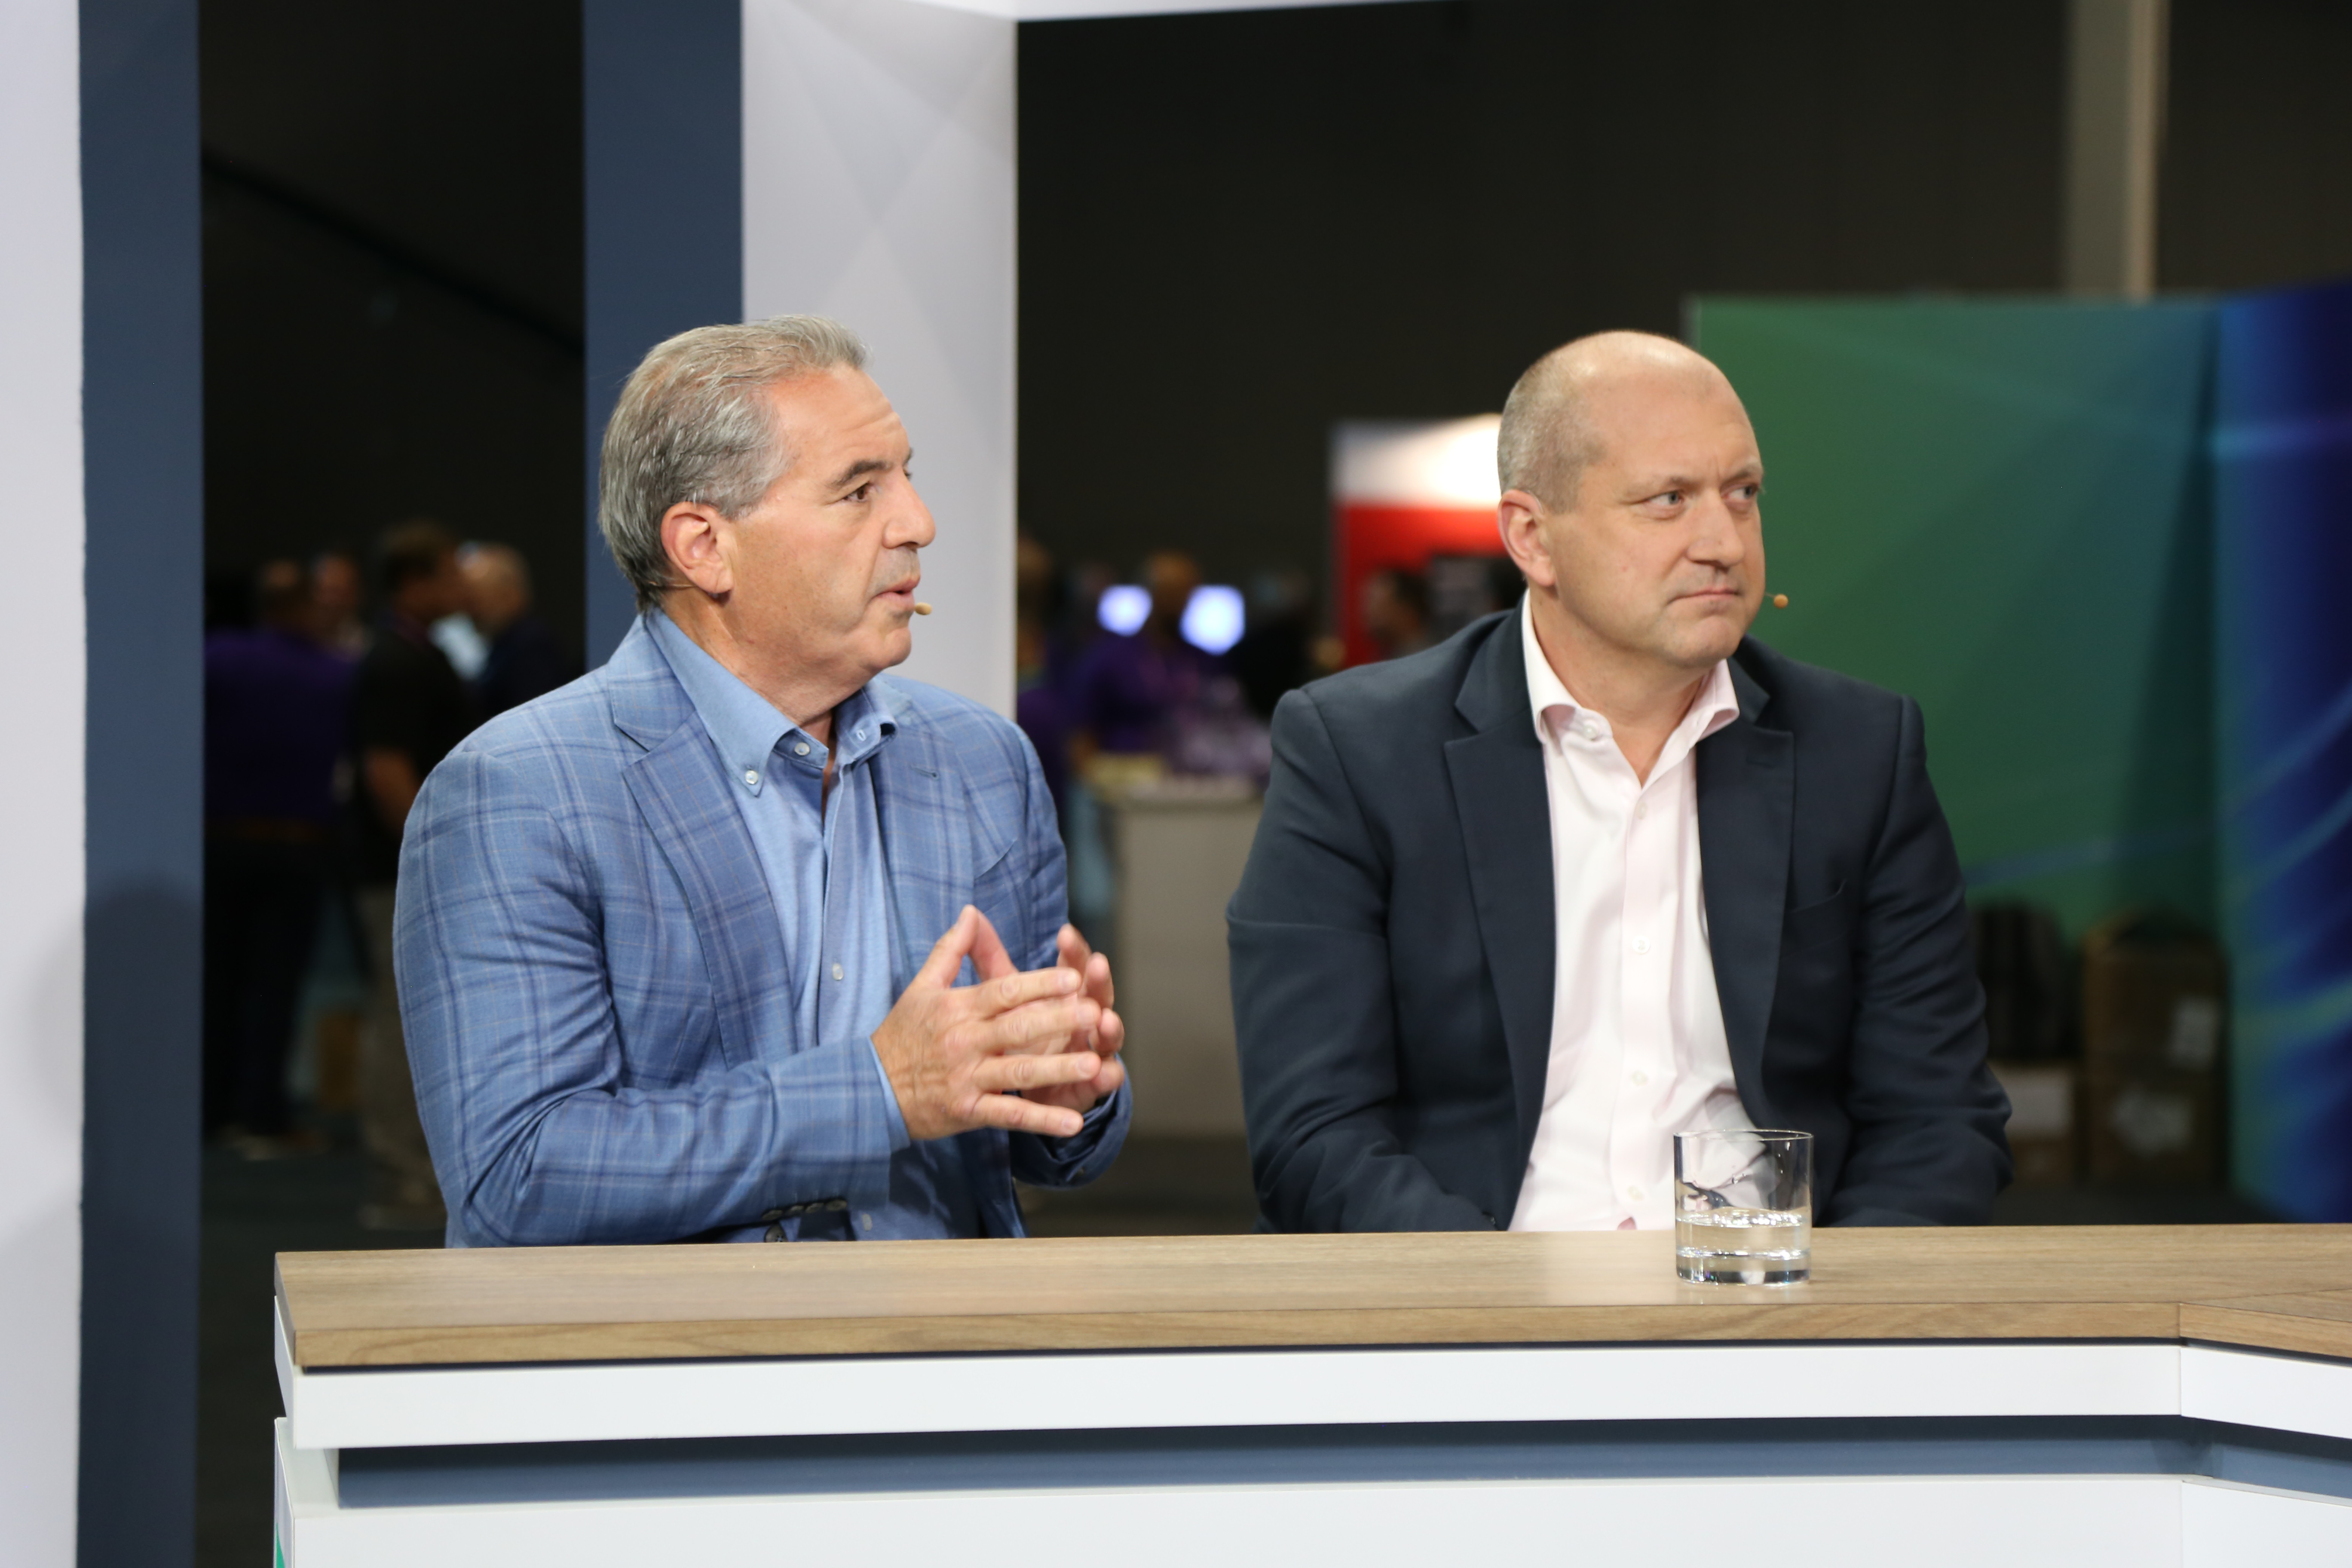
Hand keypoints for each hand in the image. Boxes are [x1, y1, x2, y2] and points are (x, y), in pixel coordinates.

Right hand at [870, 906, 1106, 1139]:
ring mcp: (966, 1078)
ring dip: (1058, 1069)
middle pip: (1017, 1028)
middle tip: (1095, 1013)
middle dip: (1058, 1021)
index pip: (1003, 992)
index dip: (1039, 984)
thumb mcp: (921, 987)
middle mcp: (963, 1041)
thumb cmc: (900, 1035)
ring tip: (1095, 1064)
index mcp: (956, 1008)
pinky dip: (1041, 1121)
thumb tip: (970, 912)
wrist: (870, 1089)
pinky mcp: (967, 1111)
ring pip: (1018, 1071)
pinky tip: (1073, 1123)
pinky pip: (1009, 1115)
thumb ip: (951, 950)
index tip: (1072, 977)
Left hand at [971, 924, 1125, 1119]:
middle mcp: (1084, 1019)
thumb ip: (991, 959)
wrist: (1029, 1086)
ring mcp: (1090, 1051)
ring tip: (1106, 1019)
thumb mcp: (1004, 996)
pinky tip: (1107, 1073)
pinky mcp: (1089, 1084)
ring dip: (1109, 1028)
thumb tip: (971, 915)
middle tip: (1098, 964)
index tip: (1064, 932)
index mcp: (1065, 994)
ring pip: (1106, 1037)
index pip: (1073, 965)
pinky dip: (1106, 1077)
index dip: (1071, 950)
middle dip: (1097, 980)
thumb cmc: (1019, 1033)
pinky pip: (1101, 1081)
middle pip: (1096, 995)